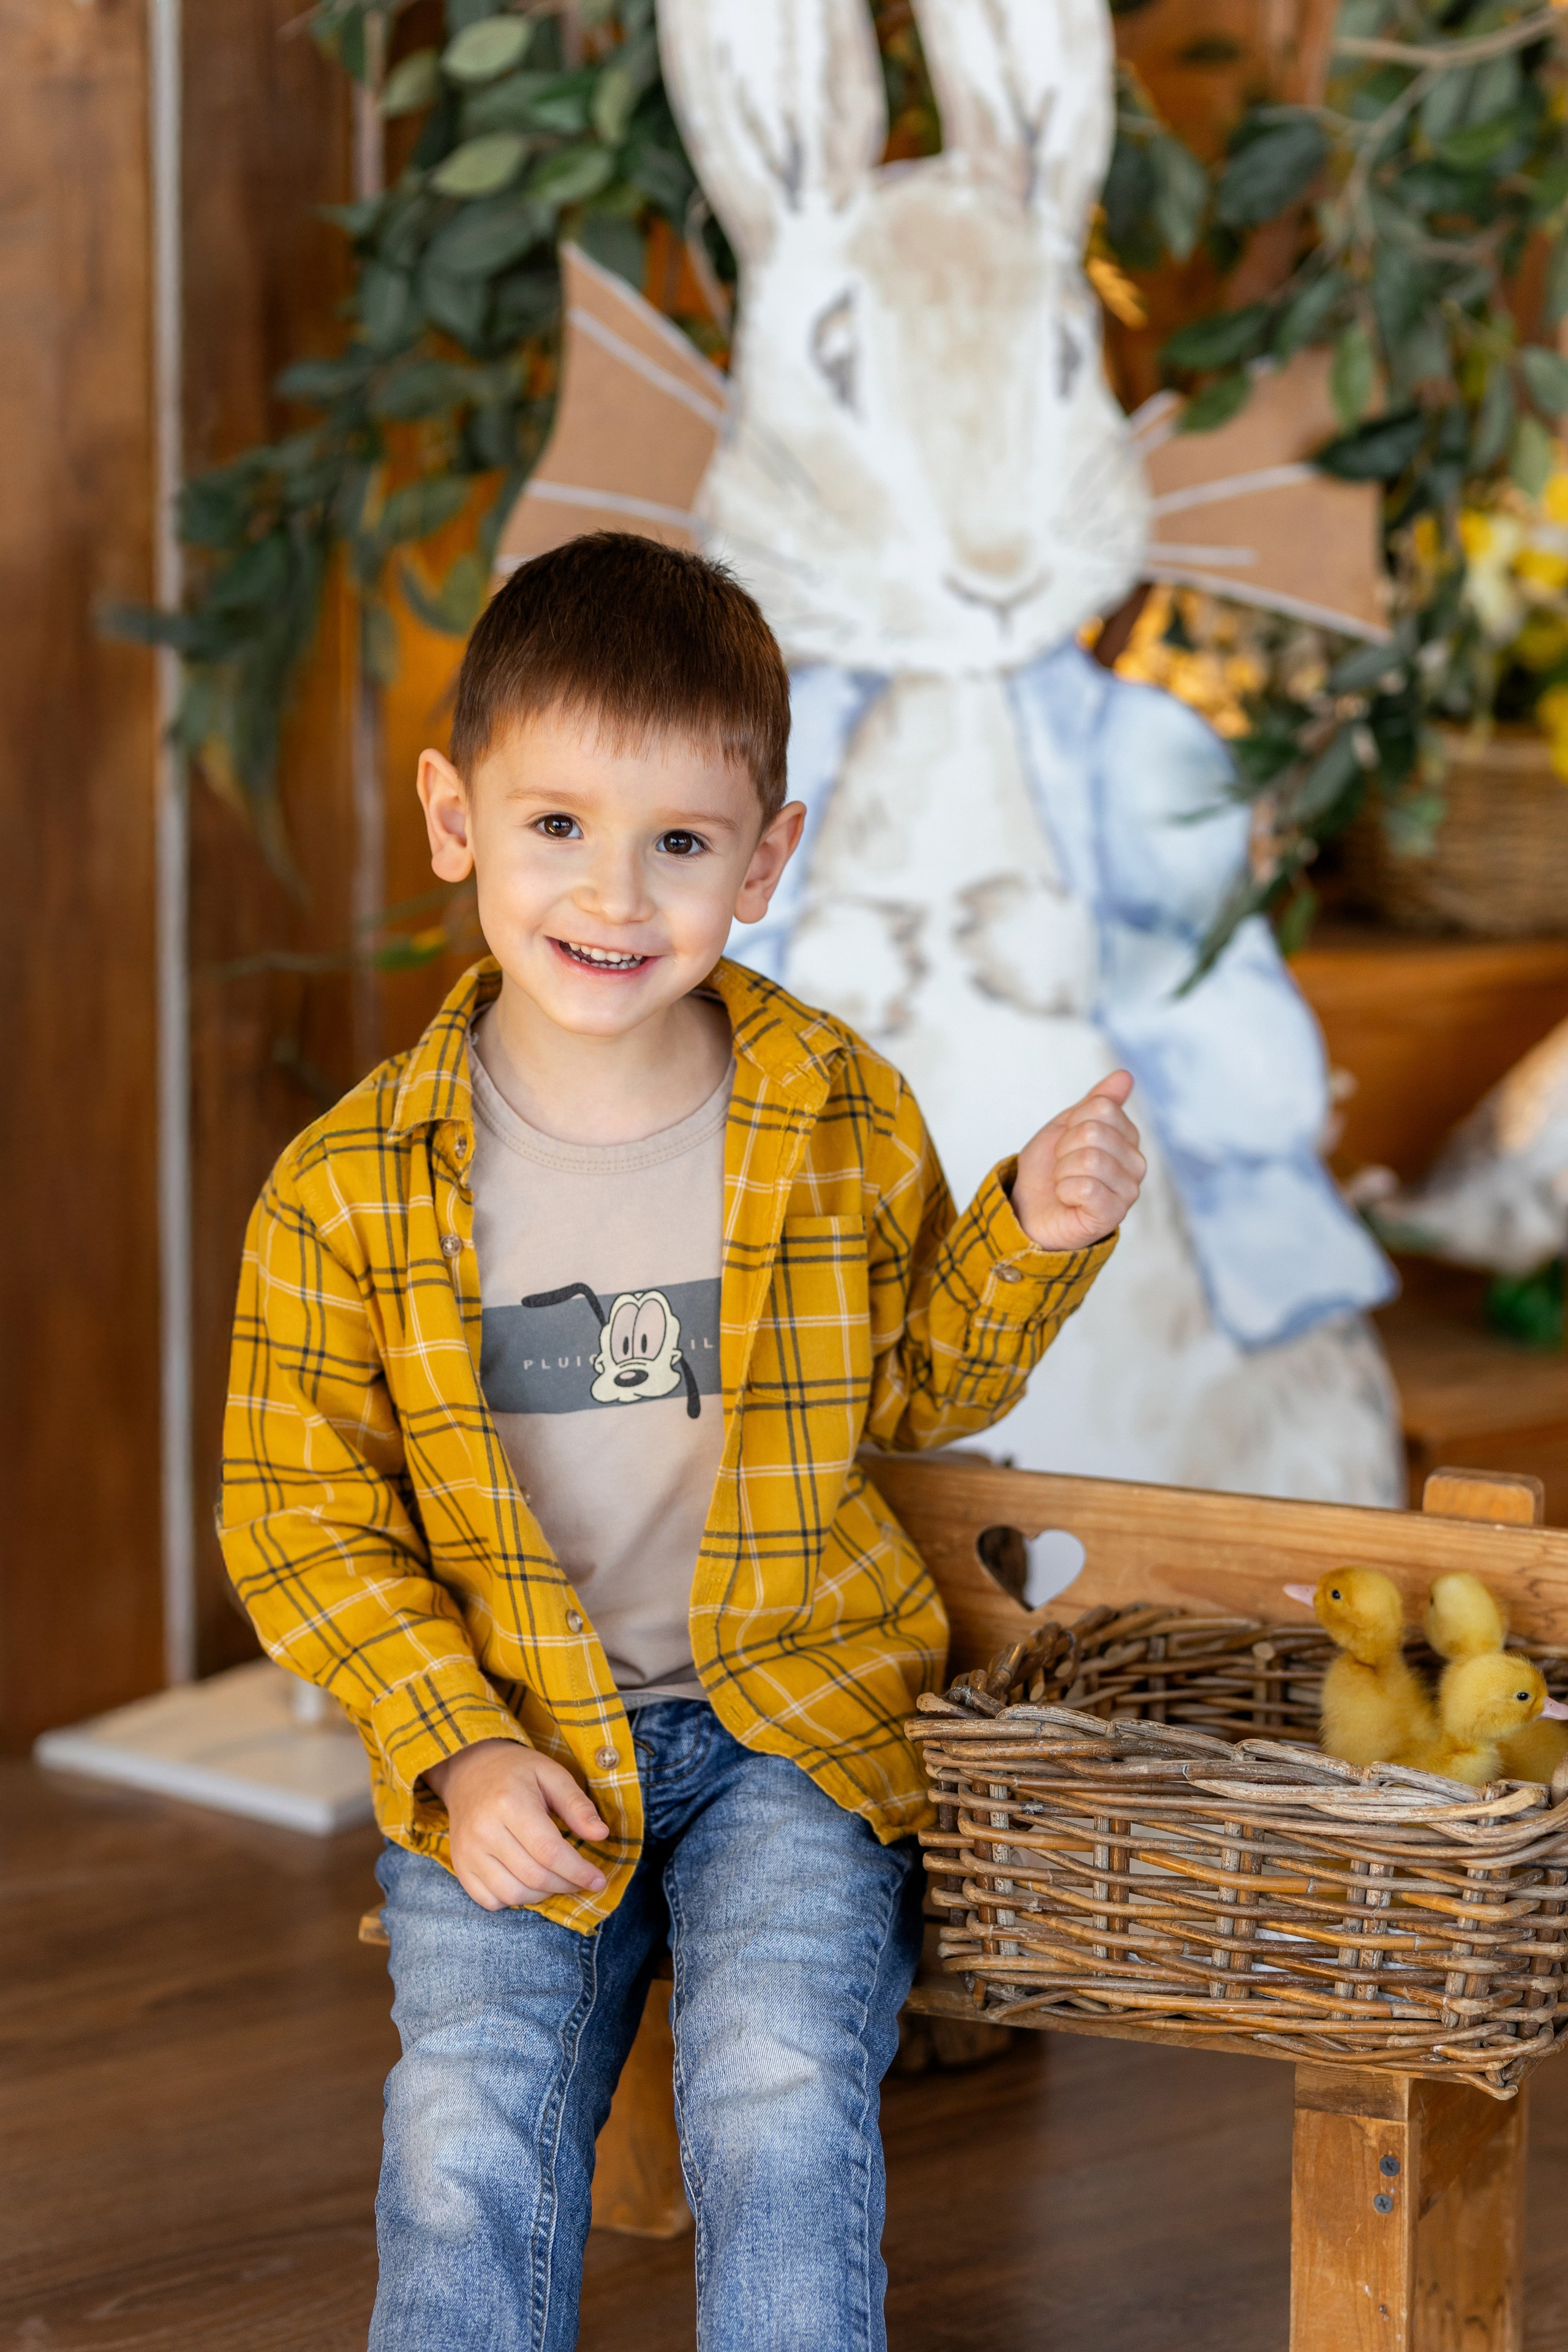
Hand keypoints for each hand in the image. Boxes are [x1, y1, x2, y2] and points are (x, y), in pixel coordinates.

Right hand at [424, 1738, 609, 1910]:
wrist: (469, 1770)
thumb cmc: (516, 1771)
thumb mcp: (551, 1774)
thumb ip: (577, 1804)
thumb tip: (601, 1834)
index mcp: (509, 1803)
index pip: (549, 1851)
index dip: (578, 1871)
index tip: (598, 1880)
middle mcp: (484, 1830)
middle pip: (533, 1876)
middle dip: (566, 1885)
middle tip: (582, 1880)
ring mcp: (468, 1851)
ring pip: (512, 1894)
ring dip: (543, 1895)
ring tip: (557, 1879)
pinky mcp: (460, 1866)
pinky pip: (489, 1900)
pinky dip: (514, 1900)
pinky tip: (528, 1883)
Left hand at [1011, 1069, 1145, 1250]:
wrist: (1027, 1210)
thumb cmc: (1048, 1170)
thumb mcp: (1066, 1126)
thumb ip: (1097, 1102)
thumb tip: (1125, 1076)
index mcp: (1127, 1138)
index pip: (1102, 1107)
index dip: (1072, 1122)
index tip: (1066, 1142)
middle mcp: (1136, 1164)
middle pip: (1094, 1131)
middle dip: (1064, 1148)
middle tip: (1062, 1166)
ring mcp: (1128, 1191)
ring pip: (1090, 1159)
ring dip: (1062, 1171)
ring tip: (1064, 1183)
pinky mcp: (1113, 1215)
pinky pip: (1085, 1187)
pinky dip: (1065, 1191)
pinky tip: (1068, 1200)